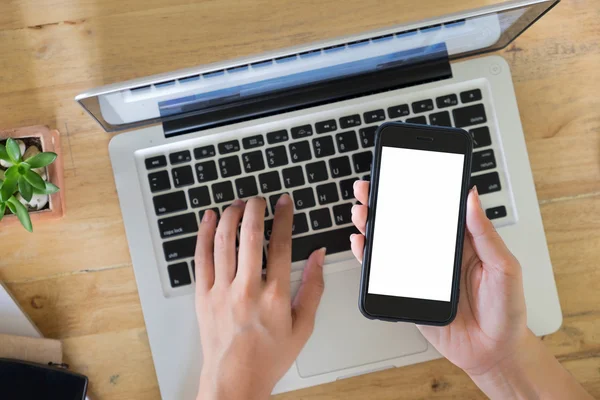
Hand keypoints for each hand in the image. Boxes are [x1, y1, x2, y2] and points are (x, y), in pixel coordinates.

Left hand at [194, 195, 325, 399]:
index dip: (284, 217)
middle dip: (255, 209)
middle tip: (259, 199)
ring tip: (237, 204)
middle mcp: (247, 289)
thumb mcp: (303, 326)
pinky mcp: (203, 296)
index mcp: (275, 295)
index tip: (284, 203)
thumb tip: (319, 257)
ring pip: (223, 241)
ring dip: (230, 216)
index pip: (281, 244)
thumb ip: (314, 288)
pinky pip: (201, 257)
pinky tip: (209, 219)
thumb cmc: (268, 357)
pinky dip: (204, 234)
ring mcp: (222, 291)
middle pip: (250, 236)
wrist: (234, 380)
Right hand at [350, 181, 527, 376]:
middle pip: (404, 221)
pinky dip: (368, 256)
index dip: (414, 190)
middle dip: (382, 203)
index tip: (399, 173)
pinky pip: (383, 272)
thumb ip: (485, 233)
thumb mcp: (504, 267)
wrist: (494, 353)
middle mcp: (436, 252)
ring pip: (389, 243)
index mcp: (460, 240)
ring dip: (371, 225)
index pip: (432, 208)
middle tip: (368, 189)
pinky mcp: (407, 291)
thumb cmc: (505, 311)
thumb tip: (472, 197)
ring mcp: (419, 271)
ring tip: (361, 212)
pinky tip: (361, 243)